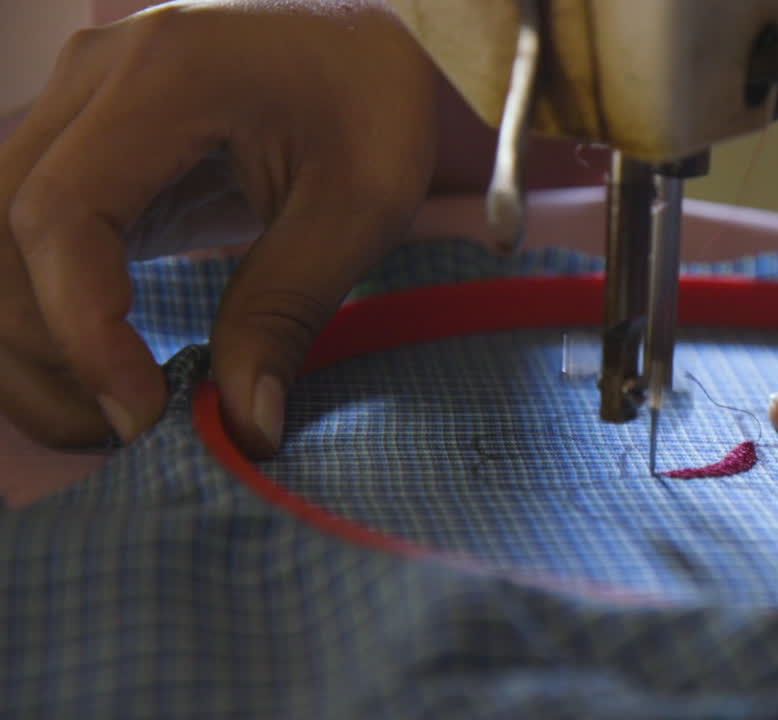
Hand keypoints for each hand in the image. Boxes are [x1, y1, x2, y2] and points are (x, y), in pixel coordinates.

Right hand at [0, 0, 435, 455]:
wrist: (362, 42)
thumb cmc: (372, 106)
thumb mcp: (358, 207)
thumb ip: (288, 309)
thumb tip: (242, 427)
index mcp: (164, 77)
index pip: (61, 213)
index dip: (80, 330)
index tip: (141, 413)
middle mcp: (92, 78)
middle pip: (0, 232)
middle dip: (41, 352)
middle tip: (126, 433)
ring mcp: (75, 107)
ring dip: (27, 344)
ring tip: (109, 419)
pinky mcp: (83, 148)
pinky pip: (25, 237)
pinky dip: (45, 315)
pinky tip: (102, 375)